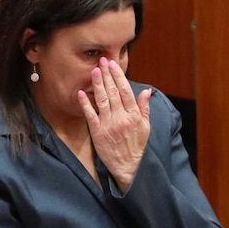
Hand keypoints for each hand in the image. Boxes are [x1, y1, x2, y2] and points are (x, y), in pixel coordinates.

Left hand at [77, 57, 150, 192]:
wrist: (128, 167)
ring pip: (102, 100)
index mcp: (133, 115)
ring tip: (94, 71)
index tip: (113, 64)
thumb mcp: (146, 127)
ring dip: (98, 84)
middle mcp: (121, 118)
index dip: (119, 76)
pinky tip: (81, 93)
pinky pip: (90, 115)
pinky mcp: (97, 132)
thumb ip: (144, 108)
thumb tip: (146, 91)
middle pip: (113, 92)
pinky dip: (85, 103)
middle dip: (107, 75)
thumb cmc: (137, 146)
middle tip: (102, 61)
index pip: (125, 91)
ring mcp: (108, 125)